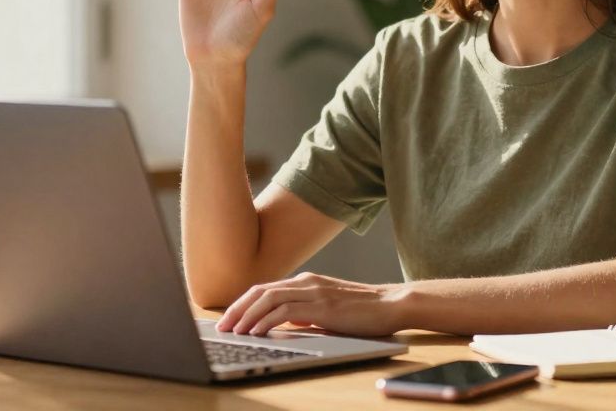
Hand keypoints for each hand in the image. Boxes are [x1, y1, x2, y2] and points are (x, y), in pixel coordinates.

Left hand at [215, 272, 409, 337]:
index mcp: (306, 282)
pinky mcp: (321, 306)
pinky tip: (256, 333)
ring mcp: (313, 291)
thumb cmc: (364, 311)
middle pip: (260, 291)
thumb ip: (306, 312)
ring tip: (234, 332)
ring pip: (268, 299)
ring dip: (246, 316)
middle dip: (237, 310)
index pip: (265, 290)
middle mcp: (306, 282)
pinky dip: (265, 322)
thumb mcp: (328, 310)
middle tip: (222, 328)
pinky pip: (284, 312)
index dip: (243, 304)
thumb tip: (285, 323)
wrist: (393, 304)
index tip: (228, 320)